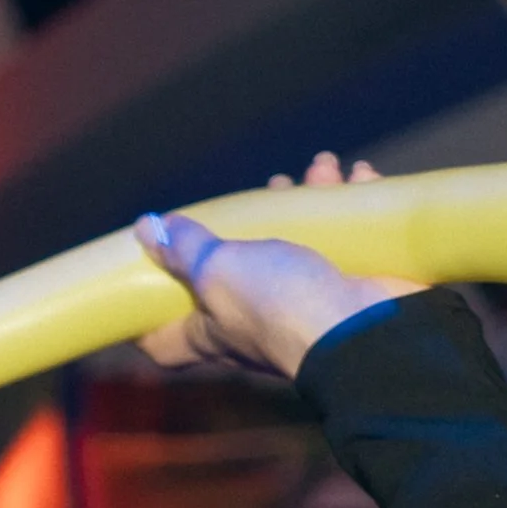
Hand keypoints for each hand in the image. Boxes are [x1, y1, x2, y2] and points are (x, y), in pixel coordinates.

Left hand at [136, 152, 422, 379]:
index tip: (147, 273)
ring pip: (302, 244)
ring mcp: (302, 307)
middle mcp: (252, 322)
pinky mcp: (347, 290)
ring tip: (323, 168)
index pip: (162, 339)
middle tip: (274, 184)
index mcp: (210, 331)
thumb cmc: (278, 304)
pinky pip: (350, 241)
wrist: (359, 330)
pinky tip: (359, 176)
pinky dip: (354, 205)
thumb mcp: (218, 270)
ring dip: (314, 198)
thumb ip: (185, 249)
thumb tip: (146, 228)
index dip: (148, 312)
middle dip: (255, 221)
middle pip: (240, 269)